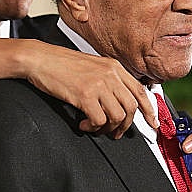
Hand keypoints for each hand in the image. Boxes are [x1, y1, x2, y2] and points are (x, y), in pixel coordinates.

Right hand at [23, 42, 156, 137]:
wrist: (40, 59)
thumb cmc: (60, 64)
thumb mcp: (92, 66)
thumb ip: (108, 79)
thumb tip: (117, 101)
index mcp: (113, 67)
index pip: (140, 91)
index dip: (149, 110)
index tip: (152, 122)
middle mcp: (110, 74)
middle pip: (131, 107)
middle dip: (125, 125)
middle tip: (115, 133)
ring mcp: (98, 84)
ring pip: (118, 116)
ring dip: (108, 128)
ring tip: (95, 128)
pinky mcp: (85, 95)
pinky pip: (99, 120)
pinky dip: (92, 127)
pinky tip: (83, 124)